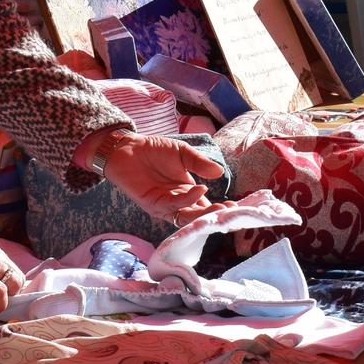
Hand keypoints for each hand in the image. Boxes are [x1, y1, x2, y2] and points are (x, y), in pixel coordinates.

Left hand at [87, 129, 223, 225]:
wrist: (128, 147)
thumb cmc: (154, 150)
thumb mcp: (182, 153)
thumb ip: (199, 163)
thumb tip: (220, 171)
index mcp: (187, 192)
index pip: (206, 205)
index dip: (219, 207)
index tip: (236, 206)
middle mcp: (178, 202)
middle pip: (198, 215)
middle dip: (214, 215)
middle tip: (229, 211)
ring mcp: (166, 205)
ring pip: (187, 216)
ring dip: (203, 212)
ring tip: (219, 207)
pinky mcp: (153, 204)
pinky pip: (173, 206)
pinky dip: (187, 199)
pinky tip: (199, 190)